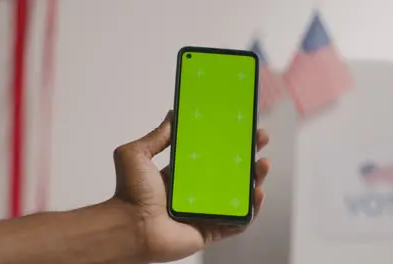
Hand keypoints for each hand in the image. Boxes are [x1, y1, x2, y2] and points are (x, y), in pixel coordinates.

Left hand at [112, 110, 269, 262]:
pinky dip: (252, 209)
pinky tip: (258, 193)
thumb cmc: (129, 193)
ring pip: (239, 196)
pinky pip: (238, 221)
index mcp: (181, 175)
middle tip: (260, 140)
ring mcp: (205, 212)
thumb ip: (156, 136)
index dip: (228, 142)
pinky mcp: (211, 230)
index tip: (241, 127)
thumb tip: (172, 114)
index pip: (212, 155)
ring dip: (255, 180)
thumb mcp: (137, 154)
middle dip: (248, 156)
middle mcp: (196, 193)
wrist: (128, 227)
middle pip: (231, 173)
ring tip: (263, 164)